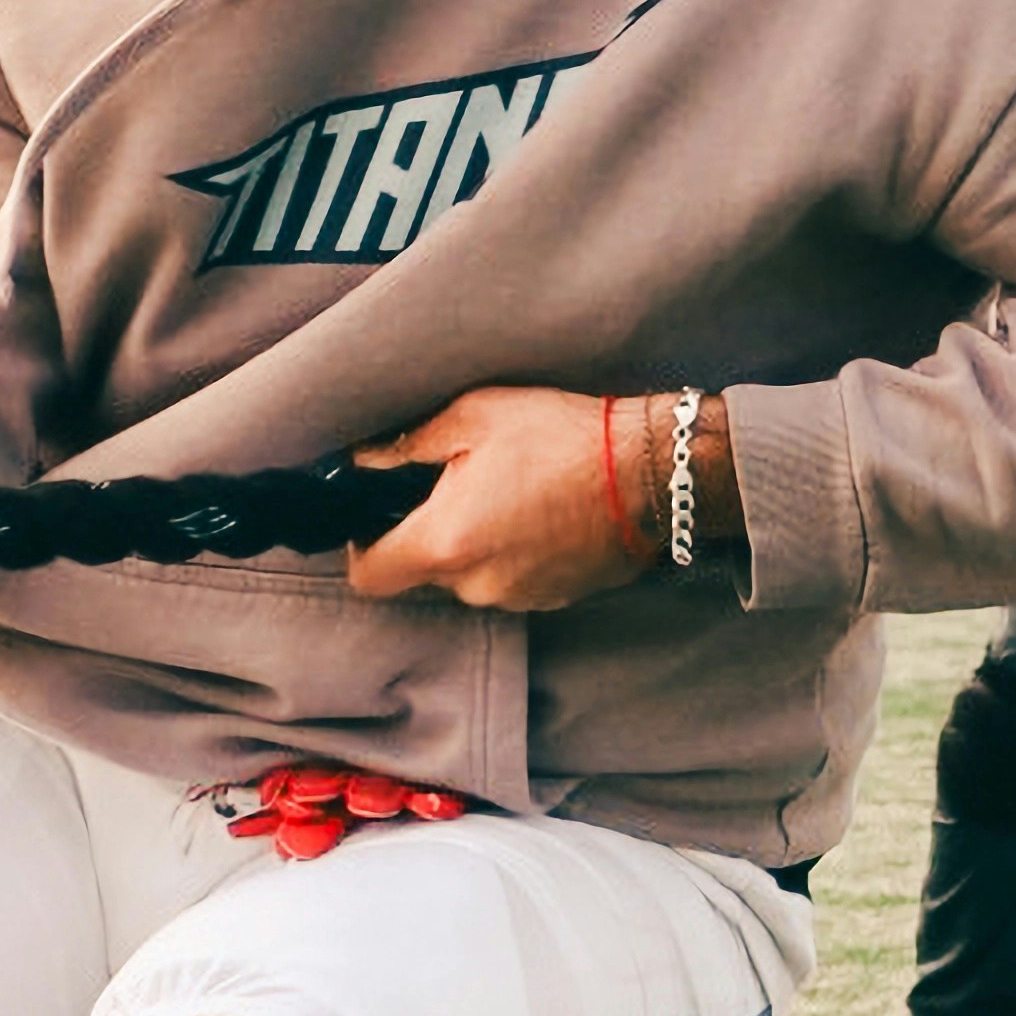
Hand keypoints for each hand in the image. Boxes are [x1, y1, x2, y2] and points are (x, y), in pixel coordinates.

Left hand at [350, 385, 666, 608]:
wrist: (652, 472)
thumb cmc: (562, 437)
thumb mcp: (473, 416)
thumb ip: (406, 444)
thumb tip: (364, 459)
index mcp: (445, 541)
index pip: (369, 576)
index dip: (363, 548)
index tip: (376, 520)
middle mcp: (476, 584)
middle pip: (425, 573)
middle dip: (433, 533)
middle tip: (461, 485)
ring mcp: (519, 597)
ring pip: (472, 577)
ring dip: (480, 544)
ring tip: (513, 494)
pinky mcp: (555, 598)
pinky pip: (514, 580)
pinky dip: (518, 554)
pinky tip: (544, 514)